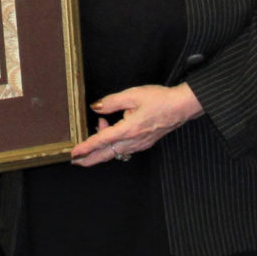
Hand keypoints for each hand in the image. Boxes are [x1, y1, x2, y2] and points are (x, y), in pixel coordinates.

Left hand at [69, 83, 203, 166]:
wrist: (182, 106)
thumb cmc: (160, 99)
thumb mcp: (132, 95)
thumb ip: (111, 102)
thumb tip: (96, 107)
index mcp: (128, 130)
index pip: (102, 141)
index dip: (86, 147)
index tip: (74, 153)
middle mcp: (134, 141)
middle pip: (107, 154)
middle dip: (90, 159)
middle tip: (75, 161)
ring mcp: (140, 144)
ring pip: (115, 151)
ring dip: (102, 147)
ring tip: (98, 128)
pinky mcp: (144, 142)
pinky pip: (124, 147)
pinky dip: (114, 143)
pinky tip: (111, 130)